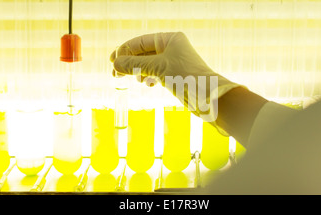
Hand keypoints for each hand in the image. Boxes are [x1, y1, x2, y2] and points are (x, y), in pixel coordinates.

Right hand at [110, 32, 240, 122]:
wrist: (208, 96)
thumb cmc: (186, 76)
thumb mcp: (157, 68)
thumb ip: (135, 65)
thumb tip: (116, 64)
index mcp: (169, 39)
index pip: (140, 42)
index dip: (124, 51)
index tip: (112, 62)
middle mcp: (172, 48)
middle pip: (143, 53)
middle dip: (128, 63)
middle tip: (114, 74)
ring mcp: (174, 62)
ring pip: (148, 64)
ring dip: (137, 71)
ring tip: (128, 79)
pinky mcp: (176, 76)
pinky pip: (156, 73)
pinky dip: (148, 77)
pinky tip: (146, 84)